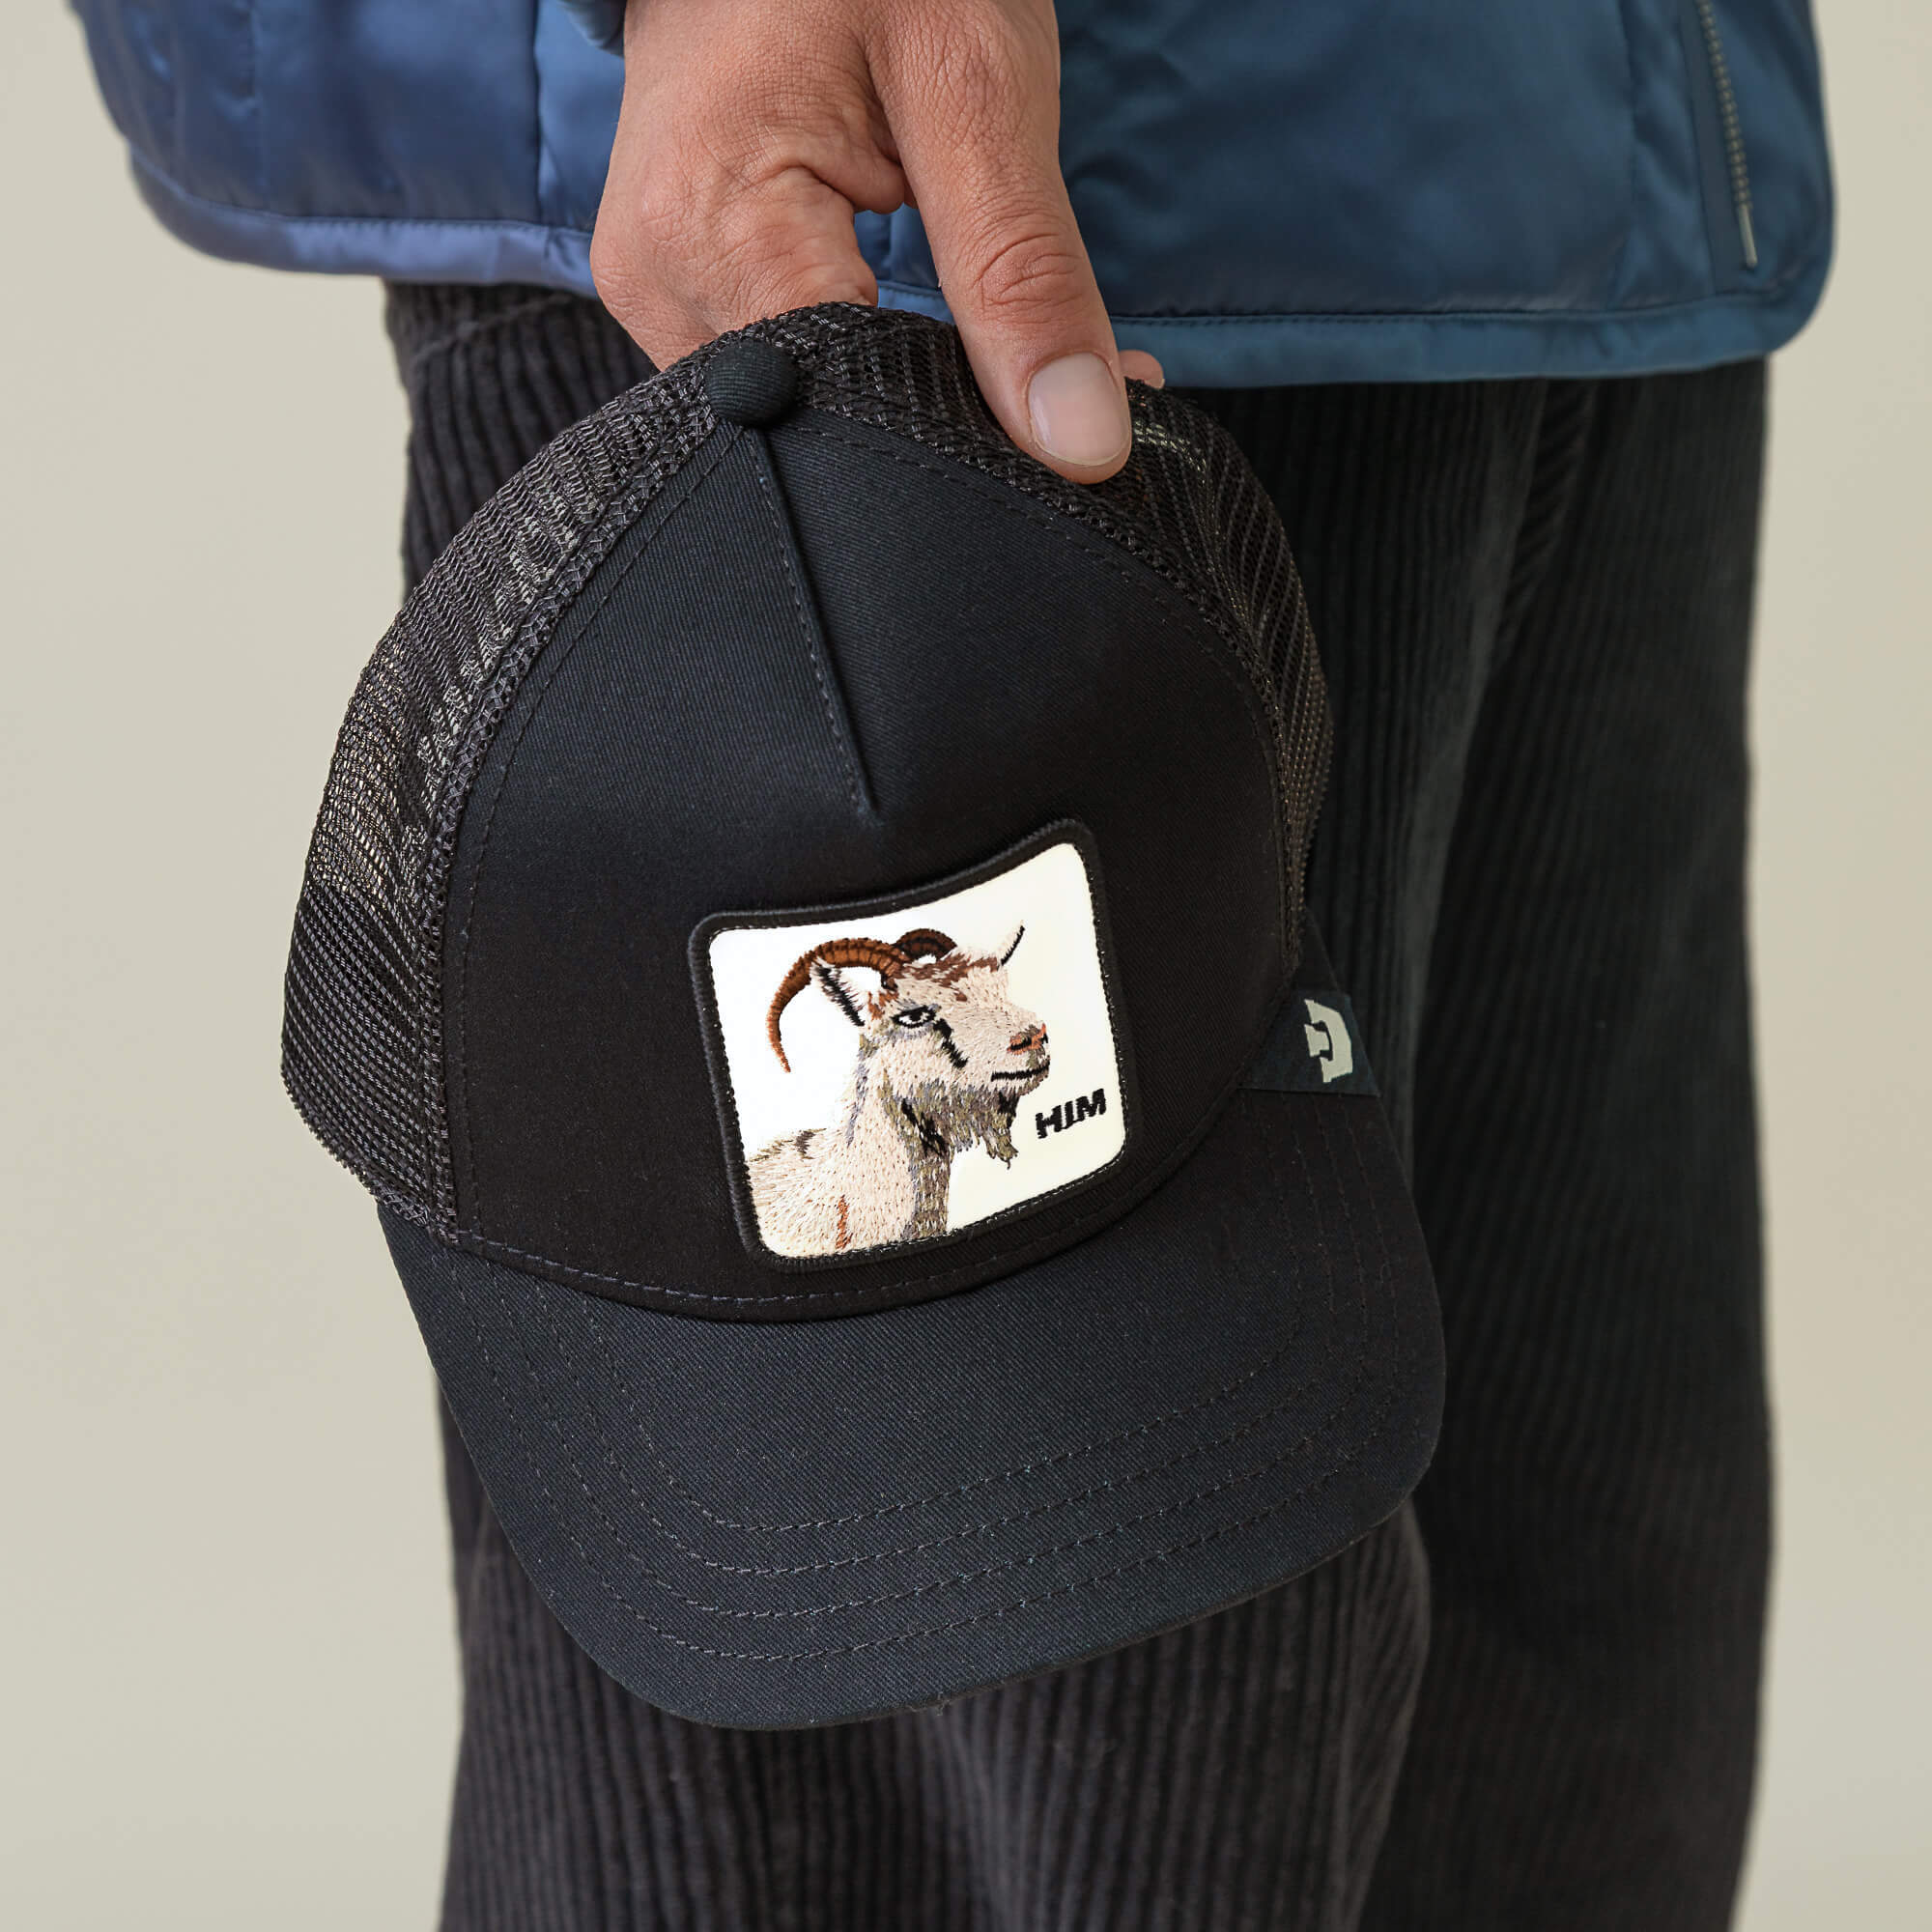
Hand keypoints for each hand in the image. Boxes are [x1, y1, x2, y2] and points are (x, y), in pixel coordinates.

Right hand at [590, 0, 1162, 483]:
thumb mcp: (975, 89)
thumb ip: (1021, 273)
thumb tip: (1081, 445)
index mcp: (709, 232)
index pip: (858, 416)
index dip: (972, 432)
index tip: (1074, 421)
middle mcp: (660, 290)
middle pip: (827, 431)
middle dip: (949, 422)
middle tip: (1049, 377)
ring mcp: (658, 301)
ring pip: (810, 420)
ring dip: (914, 402)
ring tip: (980, 340)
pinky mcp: (680, 300)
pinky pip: (789, 380)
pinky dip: (873, 376)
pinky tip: (924, 337)